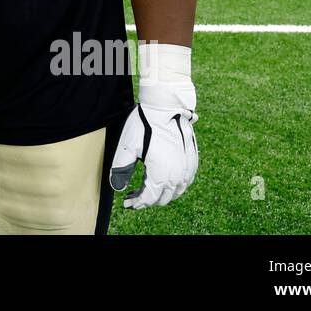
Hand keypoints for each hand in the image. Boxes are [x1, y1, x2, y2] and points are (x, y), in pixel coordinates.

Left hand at [109, 78, 197, 208]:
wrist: (166, 106)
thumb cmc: (144, 124)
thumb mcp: (127, 147)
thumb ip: (121, 169)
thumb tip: (117, 188)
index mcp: (162, 175)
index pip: (149, 198)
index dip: (137, 203)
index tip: (127, 203)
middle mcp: (178, 176)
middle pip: (163, 198)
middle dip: (148, 200)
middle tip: (134, 197)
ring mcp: (188, 168)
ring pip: (176, 192)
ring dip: (162, 194)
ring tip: (148, 189)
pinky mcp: (193, 160)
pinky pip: (186, 181)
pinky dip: (175, 186)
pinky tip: (165, 180)